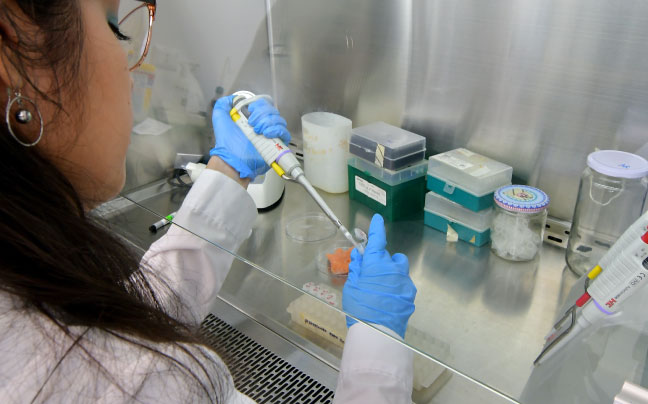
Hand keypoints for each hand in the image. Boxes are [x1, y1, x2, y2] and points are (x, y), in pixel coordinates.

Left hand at [209, 95, 290, 179]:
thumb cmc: (226, 142)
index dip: (259, 104)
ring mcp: (271, 135)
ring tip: (257, 131)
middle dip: (262, 114)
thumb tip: (234, 97)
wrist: (232, 159)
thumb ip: (223, 104)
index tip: (250, 110)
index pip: (264, 104)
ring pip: (279, 120)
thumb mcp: (220, 118)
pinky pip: (284, 133)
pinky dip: (276, 130)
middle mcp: (263, 126)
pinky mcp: (277, 145)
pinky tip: (266, 134)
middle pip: (273, 111)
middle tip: (251, 124)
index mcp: (253, 119)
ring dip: (268, 122)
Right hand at [342, 214, 416, 337]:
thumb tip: (360, 255)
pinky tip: (387, 300)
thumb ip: (357, 268)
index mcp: (377, 263)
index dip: (376, 228)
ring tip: (380, 289)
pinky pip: (403, 284)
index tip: (378, 219)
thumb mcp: (351, 286)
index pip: (378, 240)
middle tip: (369, 275)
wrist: (377, 333)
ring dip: (391, 273)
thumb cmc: (359, 307)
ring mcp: (405, 281)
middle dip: (381, 262)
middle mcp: (394, 268)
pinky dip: (396, 287)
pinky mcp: (411, 294)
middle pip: (389, 257)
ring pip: (399, 269)